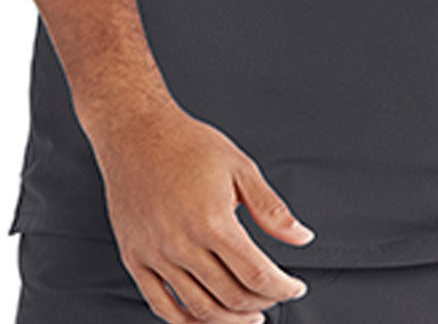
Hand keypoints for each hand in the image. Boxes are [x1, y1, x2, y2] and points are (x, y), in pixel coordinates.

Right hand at [89, 104, 315, 322]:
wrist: (137, 132)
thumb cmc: (188, 144)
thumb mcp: (239, 167)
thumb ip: (271, 209)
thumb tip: (302, 237)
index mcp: (212, 220)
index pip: (256, 274)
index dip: (282, 288)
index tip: (294, 287)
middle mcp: (181, 243)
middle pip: (231, 296)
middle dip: (262, 302)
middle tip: (274, 296)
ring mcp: (155, 254)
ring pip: (199, 309)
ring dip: (229, 321)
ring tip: (248, 315)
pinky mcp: (135, 258)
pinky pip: (161, 305)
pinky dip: (187, 321)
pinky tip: (205, 317)